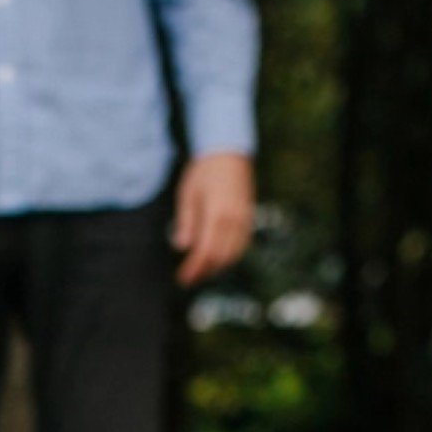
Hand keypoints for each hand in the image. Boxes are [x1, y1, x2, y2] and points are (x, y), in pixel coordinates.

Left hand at [171, 153, 254, 286]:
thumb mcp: (187, 194)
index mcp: (216, 213)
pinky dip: (230, 256)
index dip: (194, 269)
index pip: (206, 251)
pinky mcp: (249, 218)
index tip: (182, 278)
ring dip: (217, 267)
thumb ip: (186, 222)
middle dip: (203, 271)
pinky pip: (242, 245)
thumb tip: (182, 247)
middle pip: (220, 257)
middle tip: (188, 279)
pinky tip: (217, 260)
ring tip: (200, 272)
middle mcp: (234, 219)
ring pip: (233, 254)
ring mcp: (244, 219)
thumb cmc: (203, 172)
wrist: (228, 152)